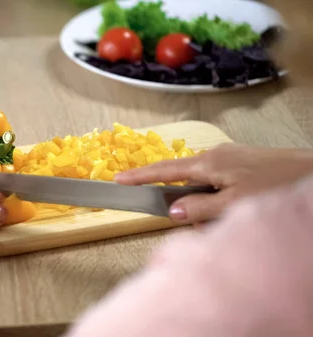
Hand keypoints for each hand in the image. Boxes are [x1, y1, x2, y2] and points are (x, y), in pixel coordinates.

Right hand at [115, 143, 312, 224]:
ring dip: (205, 205)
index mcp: (209, 163)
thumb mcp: (234, 205)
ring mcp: (231, 158)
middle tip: (195, 222)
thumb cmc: (278, 185)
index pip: (163, 170)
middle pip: (184, 180)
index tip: (118, 180)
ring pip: (203, 185)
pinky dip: (218, 200)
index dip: (139, 176)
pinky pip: (219, 184)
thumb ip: (199, 208)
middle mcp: (216, 156)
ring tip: (223, 221)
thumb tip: (172, 212)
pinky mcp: (243, 164)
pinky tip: (231, 211)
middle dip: (183, 202)